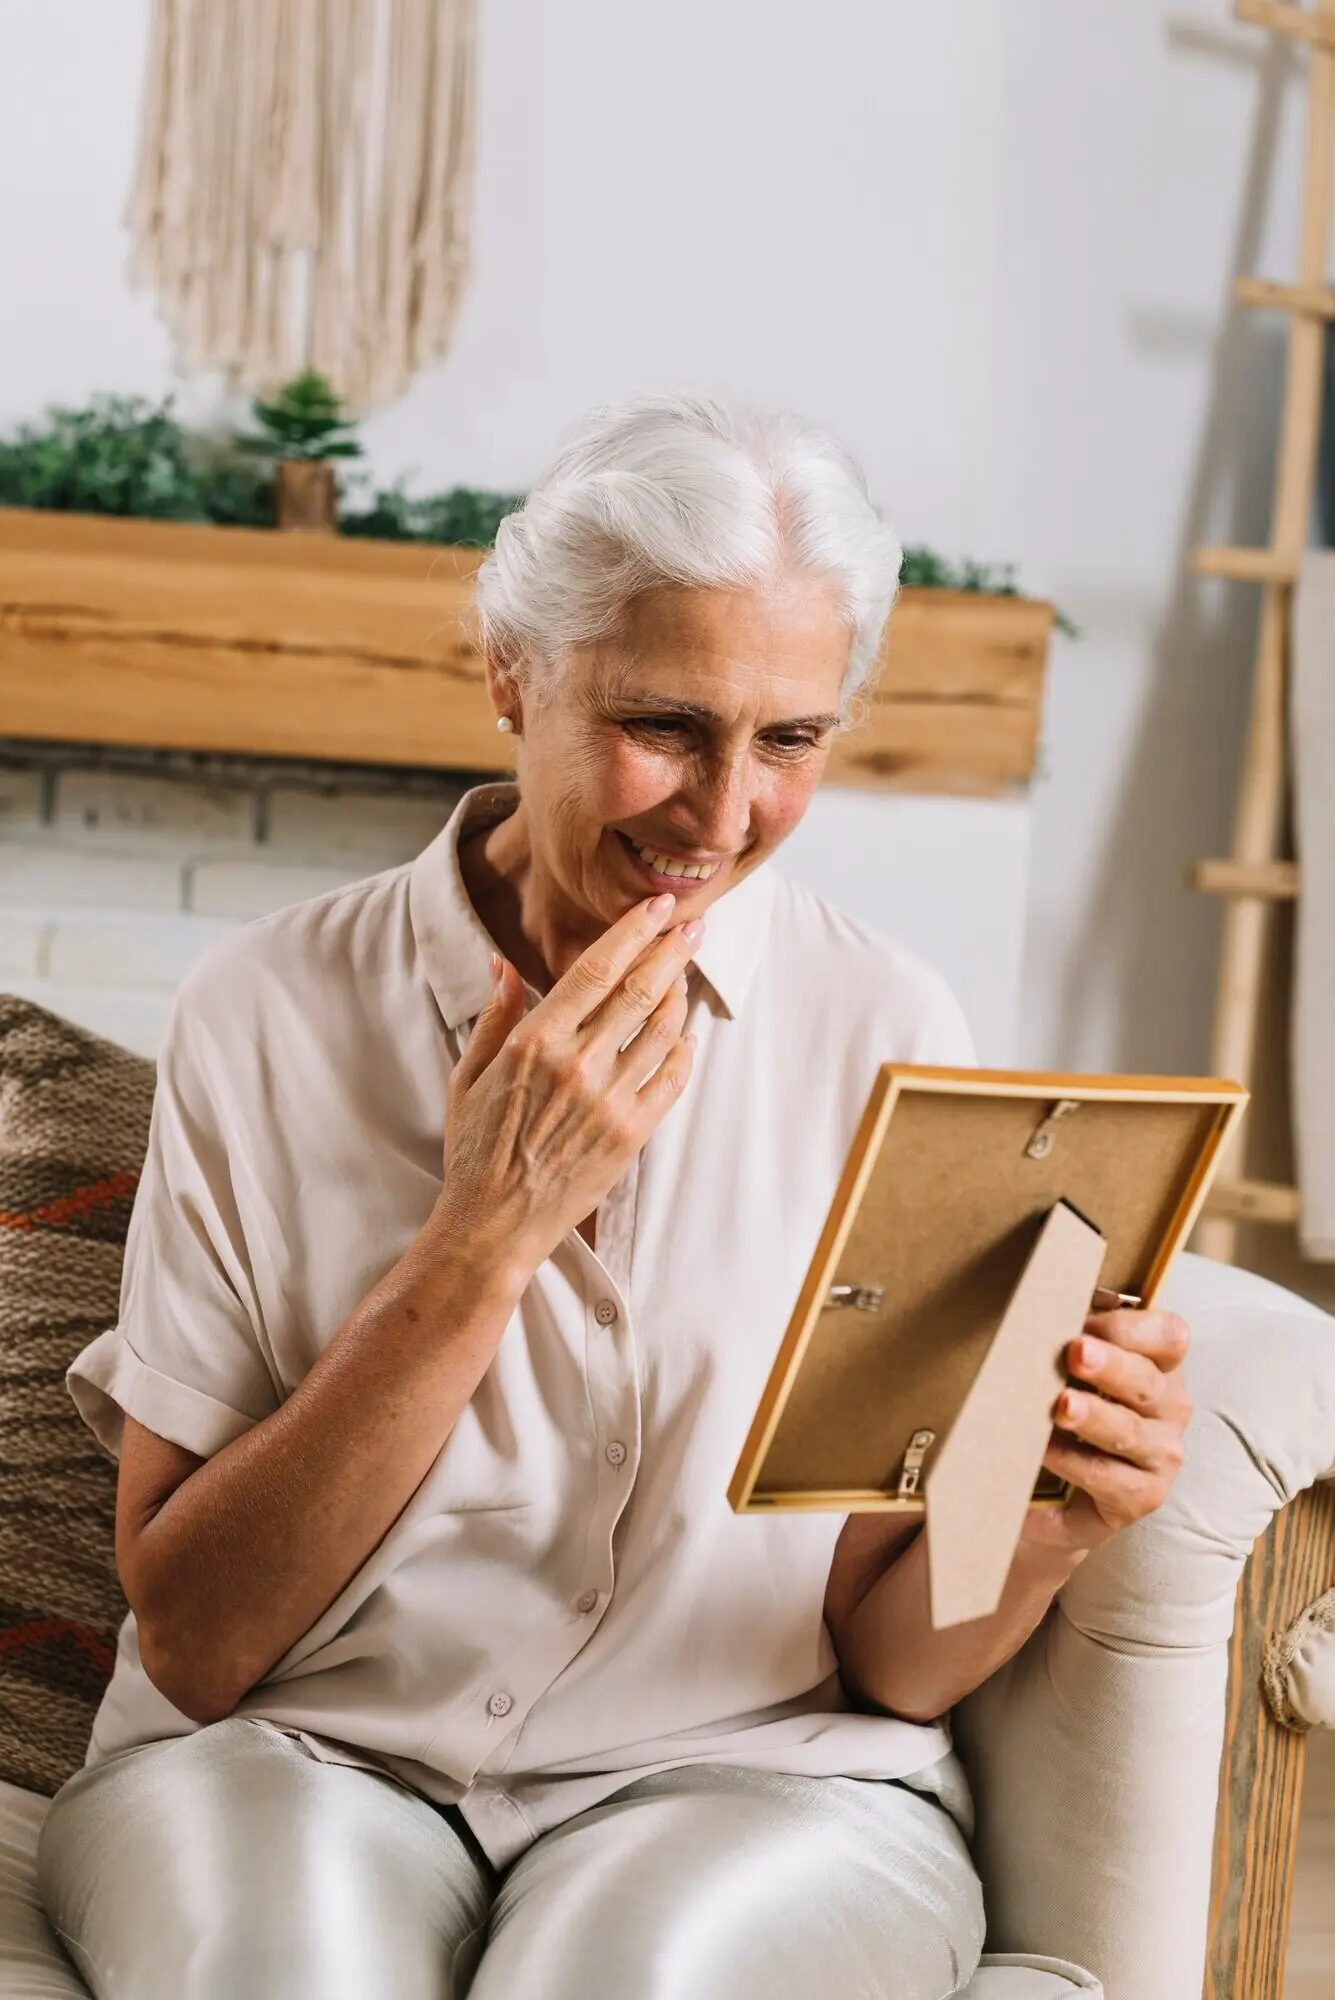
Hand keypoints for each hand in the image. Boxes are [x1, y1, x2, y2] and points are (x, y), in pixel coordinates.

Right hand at [431, 893, 699, 1276]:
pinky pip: (672, 1080)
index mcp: (535, 1042)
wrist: (493, 1225)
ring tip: (683, 976)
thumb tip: (503, 965)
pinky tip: (684, 1037)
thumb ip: (494, 1017)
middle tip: (692, 926)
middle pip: (641, 990)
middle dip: (672, 951)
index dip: (633, 931)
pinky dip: (684, 1052)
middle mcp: (578, 1065)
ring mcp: (610, 1101)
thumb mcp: (468, 1076)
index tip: (658, 908)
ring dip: (679, 996)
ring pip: (664, 1031)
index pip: (597, 969)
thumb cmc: (474, 1150)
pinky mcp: (632, 1134)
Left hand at [1021, 1306, 1191, 1555]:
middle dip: (1110, 1366)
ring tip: (1061, 1406)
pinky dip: (1073, 1465)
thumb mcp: (1077, 1368)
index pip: (1168, 1336)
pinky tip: (1044, 1452)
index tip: (1083, 1322)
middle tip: (1074, 1353)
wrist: (1063, 1487)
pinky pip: (1109, 1479)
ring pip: (1130, 1433)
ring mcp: (1160, 1455)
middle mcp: (1169, 1409)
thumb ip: (1074, 1335)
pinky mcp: (1141, 1496)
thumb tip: (1047, 1306)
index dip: (1129, 1327)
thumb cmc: (1074, 1406)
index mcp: (1160, 1365)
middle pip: (1146, 1382)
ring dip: (1094, 1417)